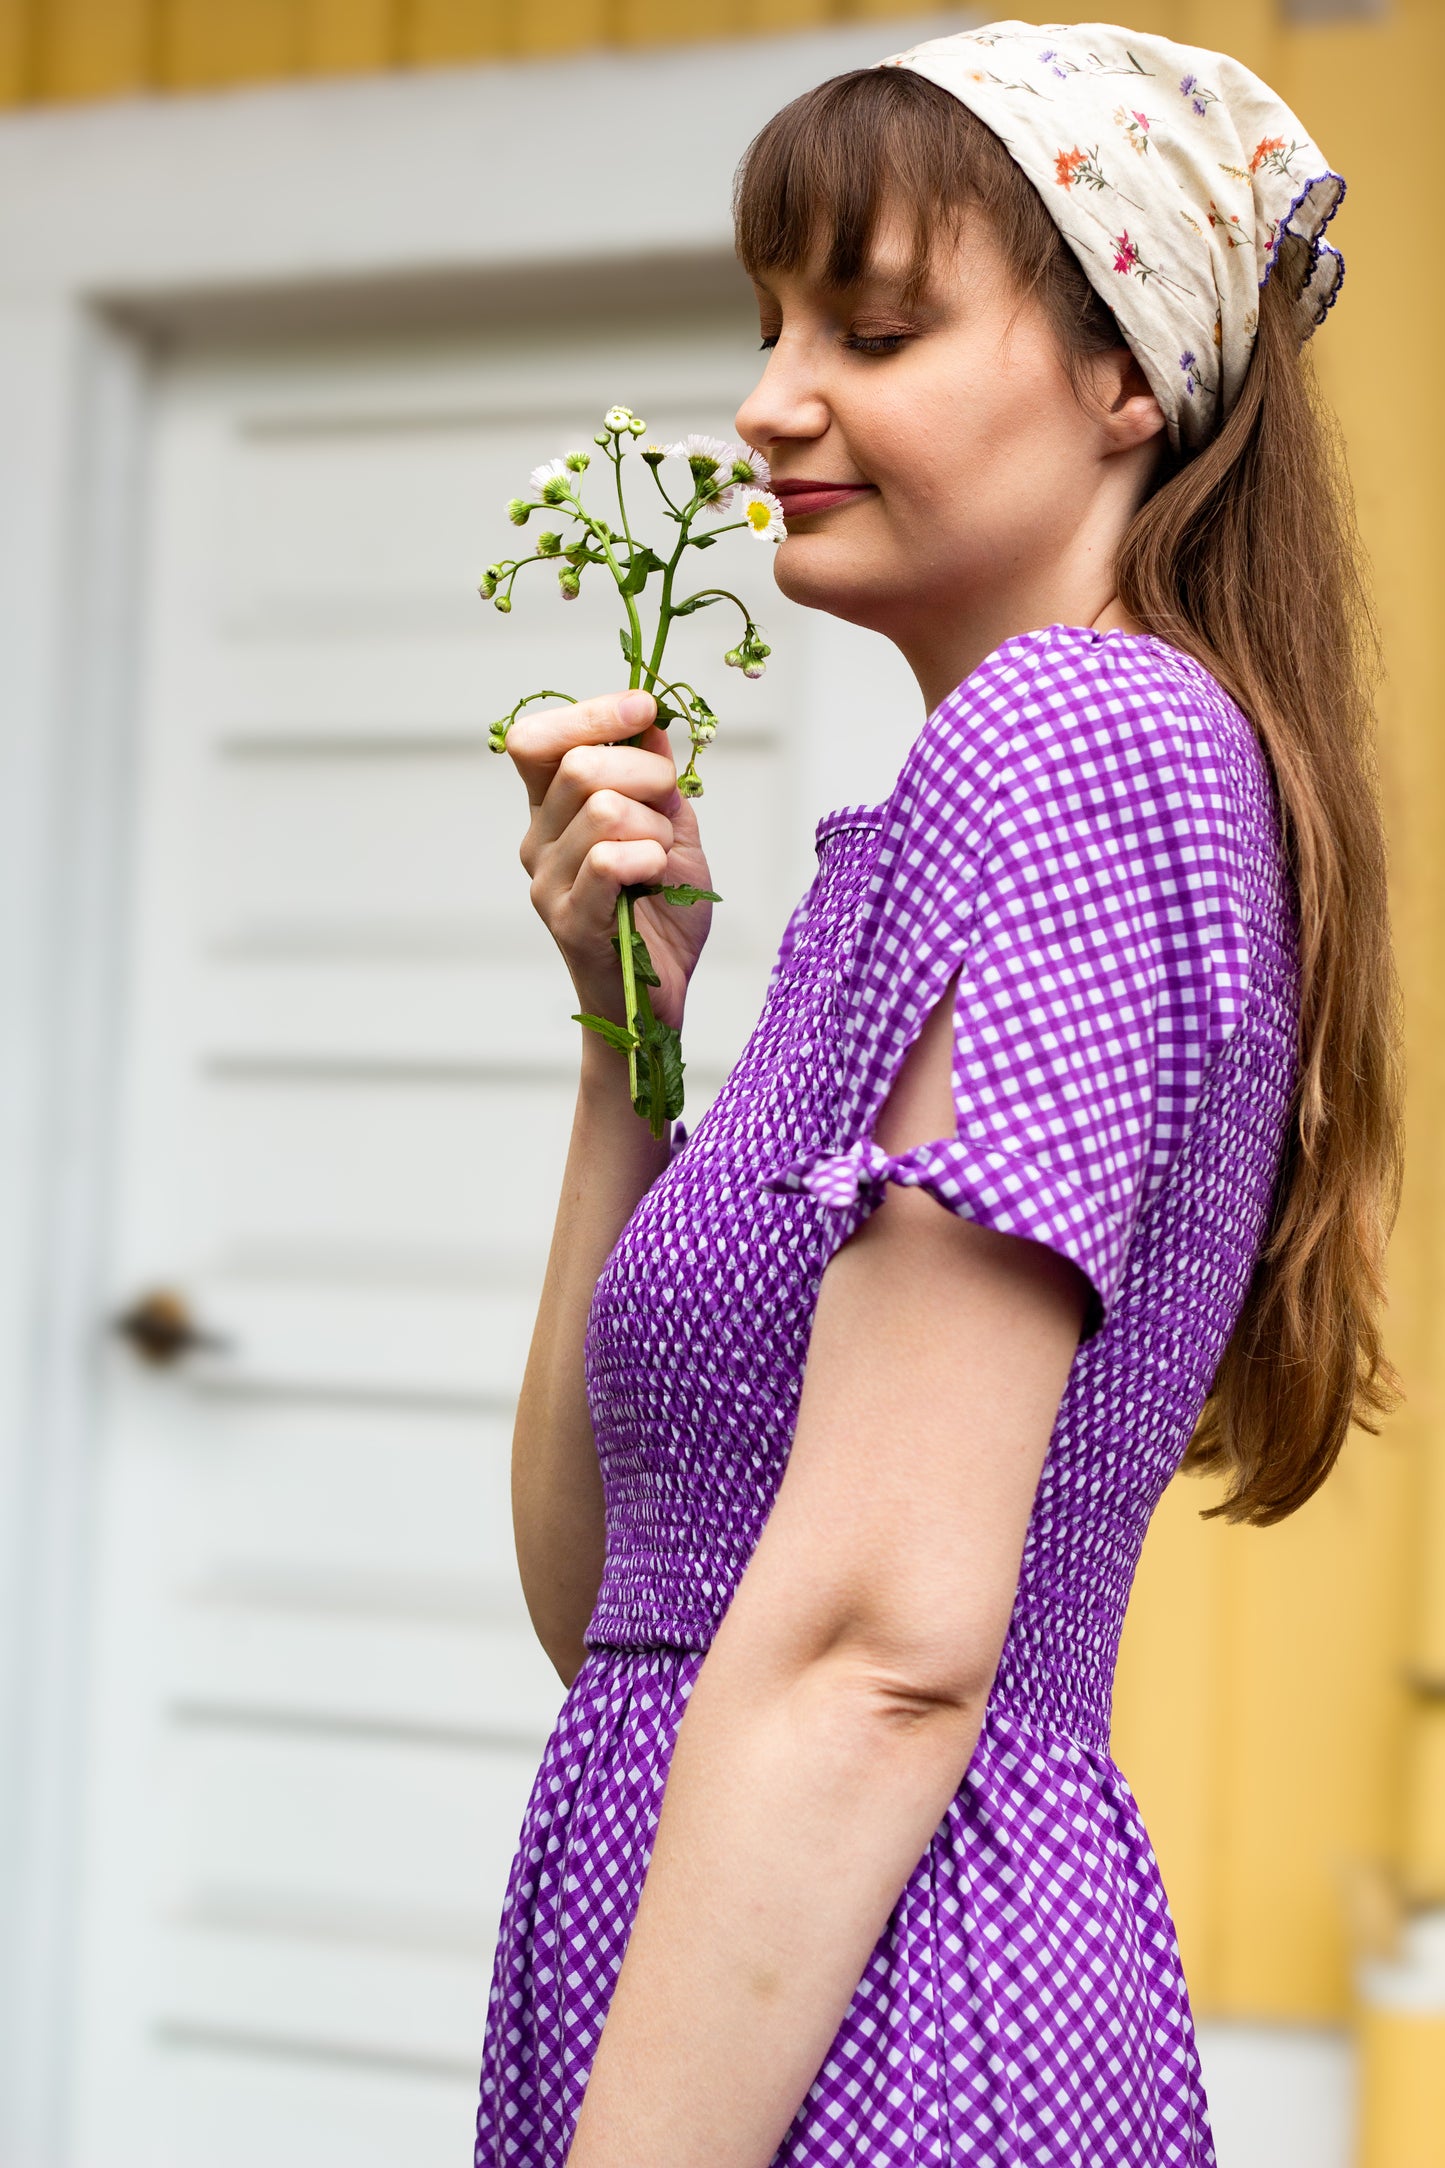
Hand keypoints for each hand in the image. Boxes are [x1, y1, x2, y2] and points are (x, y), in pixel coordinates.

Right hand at [508, 688, 717, 1033]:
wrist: (659, 1000)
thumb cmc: (661, 917)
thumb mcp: (670, 832)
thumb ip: (657, 782)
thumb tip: (649, 722)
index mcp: (553, 814)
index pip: (536, 740)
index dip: (588, 714)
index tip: (643, 707)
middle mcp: (538, 843)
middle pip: (577, 766)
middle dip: (644, 772)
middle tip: (669, 805)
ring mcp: (548, 883)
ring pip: (600, 810)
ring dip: (653, 825)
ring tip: (662, 859)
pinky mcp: (571, 921)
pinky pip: (608, 861)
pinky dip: (647, 858)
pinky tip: (655, 877)